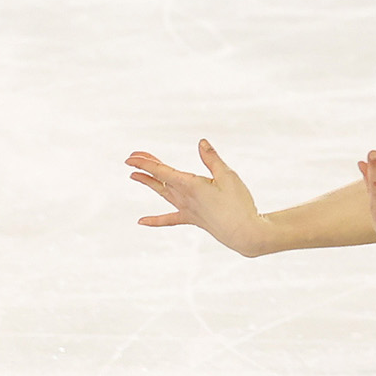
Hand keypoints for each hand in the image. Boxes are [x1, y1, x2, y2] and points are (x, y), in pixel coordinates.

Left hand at [127, 140, 270, 255]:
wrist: (245, 233)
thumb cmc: (239, 204)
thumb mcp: (228, 177)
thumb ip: (212, 159)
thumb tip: (201, 142)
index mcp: (191, 185)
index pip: (162, 171)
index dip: (145, 163)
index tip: (130, 158)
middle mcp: (185, 197)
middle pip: (160, 179)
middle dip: (146, 168)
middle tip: (132, 158)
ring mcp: (187, 209)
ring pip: (163, 193)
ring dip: (149, 184)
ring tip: (134, 176)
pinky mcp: (193, 219)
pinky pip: (170, 219)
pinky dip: (155, 220)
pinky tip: (141, 221)